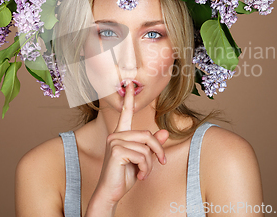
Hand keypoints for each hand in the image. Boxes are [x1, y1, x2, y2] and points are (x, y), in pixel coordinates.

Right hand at [91, 79, 168, 207]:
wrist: (111, 193)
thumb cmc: (124, 176)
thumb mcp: (142, 160)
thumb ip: (152, 146)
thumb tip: (165, 132)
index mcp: (121, 134)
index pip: (126, 113)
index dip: (129, 99)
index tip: (131, 84)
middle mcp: (116, 135)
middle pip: (147, 135)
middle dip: (158, 151)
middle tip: (160, 164)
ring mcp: (115, 141)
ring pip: (146, 147)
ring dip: (150, 164)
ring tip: (144, 173)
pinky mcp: (117, 150)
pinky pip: (142, 155)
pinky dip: (145, 167)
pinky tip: (138, 175)